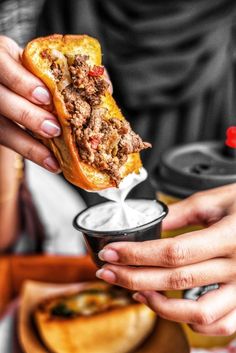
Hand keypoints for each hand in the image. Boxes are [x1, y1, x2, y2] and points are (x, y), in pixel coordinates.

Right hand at [0, 36, 60, 171]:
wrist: (9, 76)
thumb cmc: (30, 66)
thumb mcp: (42, 60)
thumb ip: (67, 69)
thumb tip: (104, 84)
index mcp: (0, 56)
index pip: (2, 66)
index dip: (21, 82)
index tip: (46, 96)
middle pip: (0, 100)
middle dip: (27, 115)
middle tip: (54, 129)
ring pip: (1, 128)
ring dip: (27, 144)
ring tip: (53, 157)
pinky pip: (9, 142)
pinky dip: (31, 153)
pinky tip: (51, 163)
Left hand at [96, 184, 235, 335]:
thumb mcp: (217, 199)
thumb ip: (182, 211)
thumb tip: (152, 223)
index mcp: (229, 236)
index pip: (173, 252)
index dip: (137, 254)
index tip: (111, 252)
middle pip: (176, 280)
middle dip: (133, 277)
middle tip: (107, 272)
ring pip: (198, 313)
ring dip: (159, 306)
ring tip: (135, 291)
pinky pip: (220, 324)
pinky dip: (191, 322)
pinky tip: (171, 307)